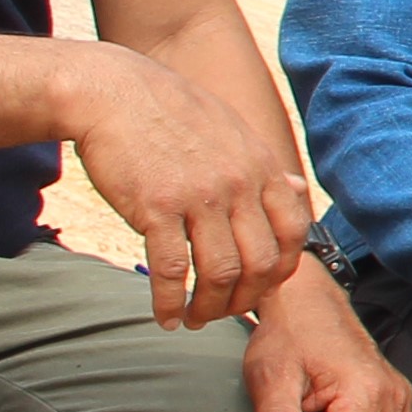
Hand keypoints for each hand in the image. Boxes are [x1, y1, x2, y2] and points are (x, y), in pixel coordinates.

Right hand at [64, 47, 317, 331]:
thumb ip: (264, 167)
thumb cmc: (171, 115)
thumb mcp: (232, 132)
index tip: (260, 287)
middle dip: (246, 299)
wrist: (114, 92)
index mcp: (261, 167)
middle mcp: (239, 184)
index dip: (281, 270)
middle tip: (225, 313)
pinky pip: (172, 270)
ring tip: (194, 319)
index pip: (294, 233)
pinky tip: (164, 317)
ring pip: (220, 273)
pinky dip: (169, 303)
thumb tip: (297, 189)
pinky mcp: (155, 207)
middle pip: (261, 262)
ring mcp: (199, 197)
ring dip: (209, 309)